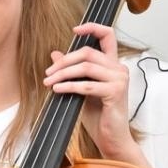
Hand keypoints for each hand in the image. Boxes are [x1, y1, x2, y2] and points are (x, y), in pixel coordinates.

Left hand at [43, 23, 147, 165]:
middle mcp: (119, 69)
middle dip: (65, 61)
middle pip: (88, 53)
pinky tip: (57, 90)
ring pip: (86, 67)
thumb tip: (55, 54)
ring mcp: (119, 79)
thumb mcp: (81, 90)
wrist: (111, 139)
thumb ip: (71, 72)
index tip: (75, 30)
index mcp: (113, 65)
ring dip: (63, 74)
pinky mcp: (115, 92)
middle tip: (48, 72)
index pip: (108, 36)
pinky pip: (87, 85)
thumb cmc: (99, 117)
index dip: (92, 28)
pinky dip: (69, 86)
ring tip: (49, 82)